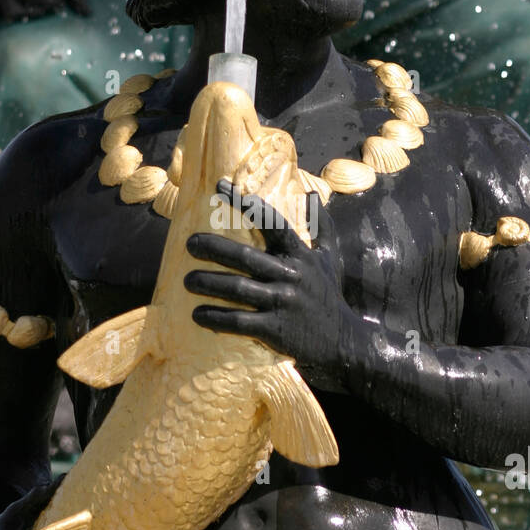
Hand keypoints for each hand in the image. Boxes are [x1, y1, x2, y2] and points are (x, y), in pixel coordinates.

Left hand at [184, 180, 355, 391]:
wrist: (343, 343)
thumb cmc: (329, 297)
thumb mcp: (330, 260)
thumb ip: (322, 227)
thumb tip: (314, 195)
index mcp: (300, 256)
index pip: (271, 222)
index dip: (245, 203)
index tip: (219, 187)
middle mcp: (291, 276)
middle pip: (245, 257)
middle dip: (213, 248)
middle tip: (190, 244)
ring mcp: (282, 303)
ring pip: (237, 289)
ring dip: (208, 283)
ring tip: (187, 281)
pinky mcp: (274, 330)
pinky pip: (238, 321)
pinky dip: (215, 318)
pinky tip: (197, 314)